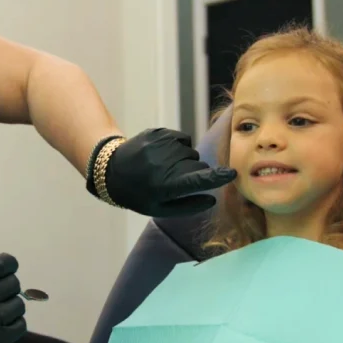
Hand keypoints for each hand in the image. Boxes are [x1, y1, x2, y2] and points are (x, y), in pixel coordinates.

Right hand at [0, 250, 26, 342]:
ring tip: (2, 308)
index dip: (8, 263)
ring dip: (13, 304)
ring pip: (18, 305)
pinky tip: (5, 323)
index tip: (4, 270)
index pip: (0, 264)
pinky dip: (17, 323)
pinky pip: (18, 327)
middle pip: (12, 283)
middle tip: (0, 291)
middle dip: (9, 284)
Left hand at [104, 128, 235, 216]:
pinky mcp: (158, 133)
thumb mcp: (159, 209)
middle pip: (198, 165)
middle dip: (195, 172)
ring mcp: (161, 145)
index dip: (217, 177)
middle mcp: (165, 164)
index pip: (198, 180)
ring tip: (165, 168)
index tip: (232, 173)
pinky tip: (163, 155)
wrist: (110, 170)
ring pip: (191, 152)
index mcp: (166, 186)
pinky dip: (179, 147)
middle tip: (175, 180)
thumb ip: (187, 206)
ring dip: (186, 160)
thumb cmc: (138, 194)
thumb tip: (213, 200)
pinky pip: (183, 139)